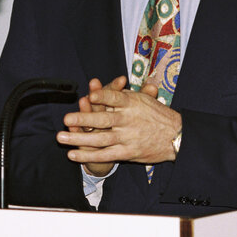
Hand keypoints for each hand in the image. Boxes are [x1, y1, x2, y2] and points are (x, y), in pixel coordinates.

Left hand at [56, 80, 181, 165]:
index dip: (103, 95)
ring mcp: (126, 137)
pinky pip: (104, 155)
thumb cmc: (157, 114)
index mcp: (132, 103)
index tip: (90, 94)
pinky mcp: (126, 152)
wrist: (175, 136)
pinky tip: (72, 155)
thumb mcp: (144, 99)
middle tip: (66, 118)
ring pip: (100, 139)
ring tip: (61, 137)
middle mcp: (128, 120)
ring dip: (78, 139)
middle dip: (83, 119)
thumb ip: (126, 93)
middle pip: (103, 119)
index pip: (115, 97)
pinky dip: (88, 155)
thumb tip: (117, 80)